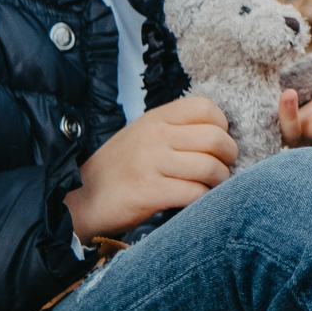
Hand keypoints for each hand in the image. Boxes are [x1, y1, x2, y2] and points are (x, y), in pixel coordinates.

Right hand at [61, 96, 238, 239]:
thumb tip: (220, 133)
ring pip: (210, 167)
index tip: (216, 145)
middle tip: (223, 169)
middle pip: (216, 138)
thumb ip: (176, 128)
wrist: (82, 198)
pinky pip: (195, 193)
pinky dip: (203, 200)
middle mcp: (155, 136)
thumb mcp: (144, 134)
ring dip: (219, 182)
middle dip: (228, 157)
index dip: (222, 127)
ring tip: (211, 187)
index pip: (207, 108)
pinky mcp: (150, 192)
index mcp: (157, 118)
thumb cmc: (119, 168)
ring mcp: (152, 163)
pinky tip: (197, 202)